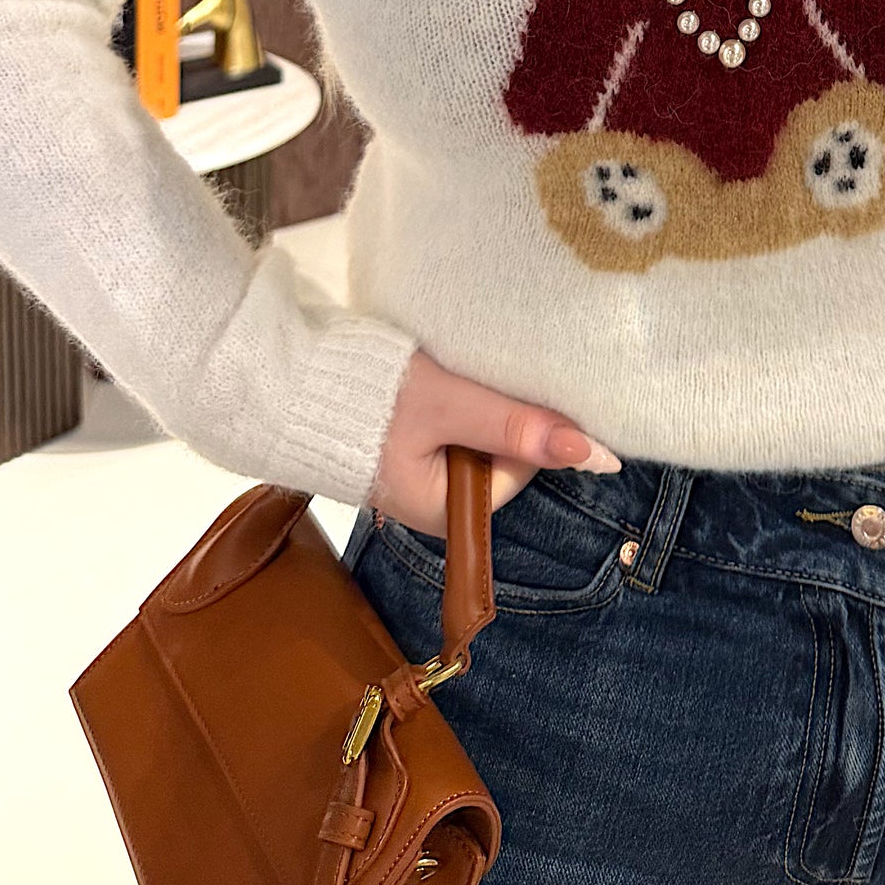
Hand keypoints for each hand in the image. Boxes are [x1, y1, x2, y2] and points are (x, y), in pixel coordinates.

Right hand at [368, 347, 621, 536]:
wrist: (286, 376)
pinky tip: (431, 375)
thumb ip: (518, 427)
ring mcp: (411, 473)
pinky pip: (445, 426)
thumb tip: (598, 457)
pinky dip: (448, 399)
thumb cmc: (368, 397)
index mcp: (442, 511)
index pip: (518, 467)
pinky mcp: (396, 445)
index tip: (498, 387)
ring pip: (471, 435)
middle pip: (496, 453)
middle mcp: (428, 502)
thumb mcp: (451, 407)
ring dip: (470, 401)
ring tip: (447, 373)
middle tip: (470, 375)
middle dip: (492, 412)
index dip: (519, 425)